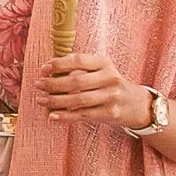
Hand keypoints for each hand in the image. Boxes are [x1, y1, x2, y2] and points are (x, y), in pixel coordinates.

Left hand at [33, 53, 152, 129]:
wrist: (137, 104)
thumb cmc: (111, 85)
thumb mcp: (101, 70)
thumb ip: (80, 69)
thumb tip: (49, 72)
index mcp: (104, 63)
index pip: (78, 60)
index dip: (58, 64)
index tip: (43, 68)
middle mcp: (109, 78)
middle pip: (76, 81)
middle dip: (53, 84)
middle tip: (39, 85)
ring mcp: (111, 96)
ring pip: (78, 100)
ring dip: (55, 100)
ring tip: (41, 100)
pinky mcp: (110, 113)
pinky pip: (83, 115)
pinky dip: (65, 116)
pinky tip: (52, 116)